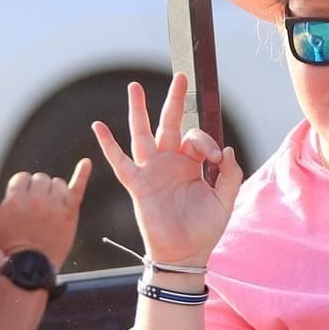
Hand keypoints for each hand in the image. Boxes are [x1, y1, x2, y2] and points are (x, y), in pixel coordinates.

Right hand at [0, 159, 91, 271]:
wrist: (33, 264)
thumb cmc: (9, 241)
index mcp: (16, 198)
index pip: (22, 178)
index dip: (22, 189)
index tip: (23, 204)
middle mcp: (36, 199)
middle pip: (40, 179)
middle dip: (37, 190)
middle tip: (36, 209)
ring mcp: (55, 204)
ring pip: (57, 183)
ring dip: (54, 191)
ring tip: (50, 207)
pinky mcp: (71, 211)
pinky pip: (78, 187)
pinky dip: (83, 173)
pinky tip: (87, 162)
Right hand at [89, 73, 243, 267]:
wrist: (185, 253)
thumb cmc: (204, 228)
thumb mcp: (225, 198)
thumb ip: (229, 173)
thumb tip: (225, 149)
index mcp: (191, 164)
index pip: (197, 137)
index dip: (206, 142)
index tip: (214, 160)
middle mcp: (170, 162)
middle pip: (170, 123)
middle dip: (175, 100)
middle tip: (180, 76)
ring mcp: (152, 171)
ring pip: (143, 134)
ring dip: (138, 111)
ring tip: (134, 87)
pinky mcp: (138, 185)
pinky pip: (120, 162)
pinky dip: (108, 145)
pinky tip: (98, 127)